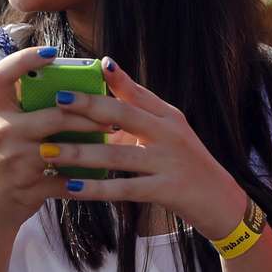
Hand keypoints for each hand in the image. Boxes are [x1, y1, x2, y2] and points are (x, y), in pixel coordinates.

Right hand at [0, 46, 107, 229]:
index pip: (2, 74)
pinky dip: (86, 177)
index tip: (53, 52)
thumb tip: (72, 82)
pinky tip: (102, 174)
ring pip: (63, 145)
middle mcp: (1, 131)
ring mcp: (12, 159)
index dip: (25, 59)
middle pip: (52, 113)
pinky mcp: (27, 185)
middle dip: (88, 113)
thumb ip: (31, 106)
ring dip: (93, 141)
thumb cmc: (11, 160)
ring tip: (112, 133)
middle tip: (113, 111)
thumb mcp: (12, 128)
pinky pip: (65, 178)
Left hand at [47, 59, 247, 240]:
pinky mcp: (167, 190)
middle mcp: (169, 134)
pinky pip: (125, 189)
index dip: (106, 84)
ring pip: (117, 156)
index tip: (78, 76)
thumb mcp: (170, 129)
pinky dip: (96, 188)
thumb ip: (139, 104)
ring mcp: (168, 163)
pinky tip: (71, 188)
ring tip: (49, 152)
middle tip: (56, 104)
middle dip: (88, 108)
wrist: (222, 203)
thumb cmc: (187, 163)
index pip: (134, 94)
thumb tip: (107, 67)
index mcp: (168, 116)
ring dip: (80, 154)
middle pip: (124, 116)